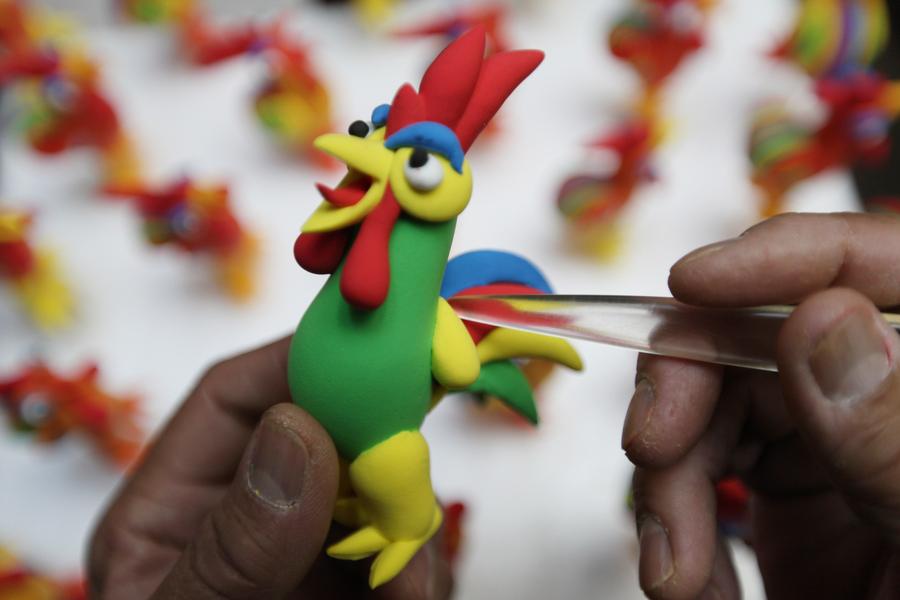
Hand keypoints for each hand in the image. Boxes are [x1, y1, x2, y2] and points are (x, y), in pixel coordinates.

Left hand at [88, 338, 452, 598]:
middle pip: (322, 432)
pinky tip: (409, 598)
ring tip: (403, 581)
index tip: (369, 351)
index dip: (300, 360)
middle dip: (374, 440)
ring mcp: (310, 555)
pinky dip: (421, 569)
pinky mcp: (359, 592)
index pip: (236, 399)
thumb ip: (233, 546)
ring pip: (379, 491)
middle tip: (413, 447)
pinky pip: (408, 555)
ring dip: (406, 518)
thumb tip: (298, 433)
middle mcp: (249, 517)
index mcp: (174, 509)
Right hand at [623, 213, 899, 598]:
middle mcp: (885, 398)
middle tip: (651, 446)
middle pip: (763, 336)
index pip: (888, 266)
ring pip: (714, 407)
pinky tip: (684, 579)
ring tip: (676, 572)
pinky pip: (702, 476)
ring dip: (672, 484)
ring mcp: (832, 444)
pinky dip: (675, 524)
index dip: (788, 255)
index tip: (695, 281)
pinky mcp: (786, 496)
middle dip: (690, 389)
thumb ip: (895, 435)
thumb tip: (821, 320)